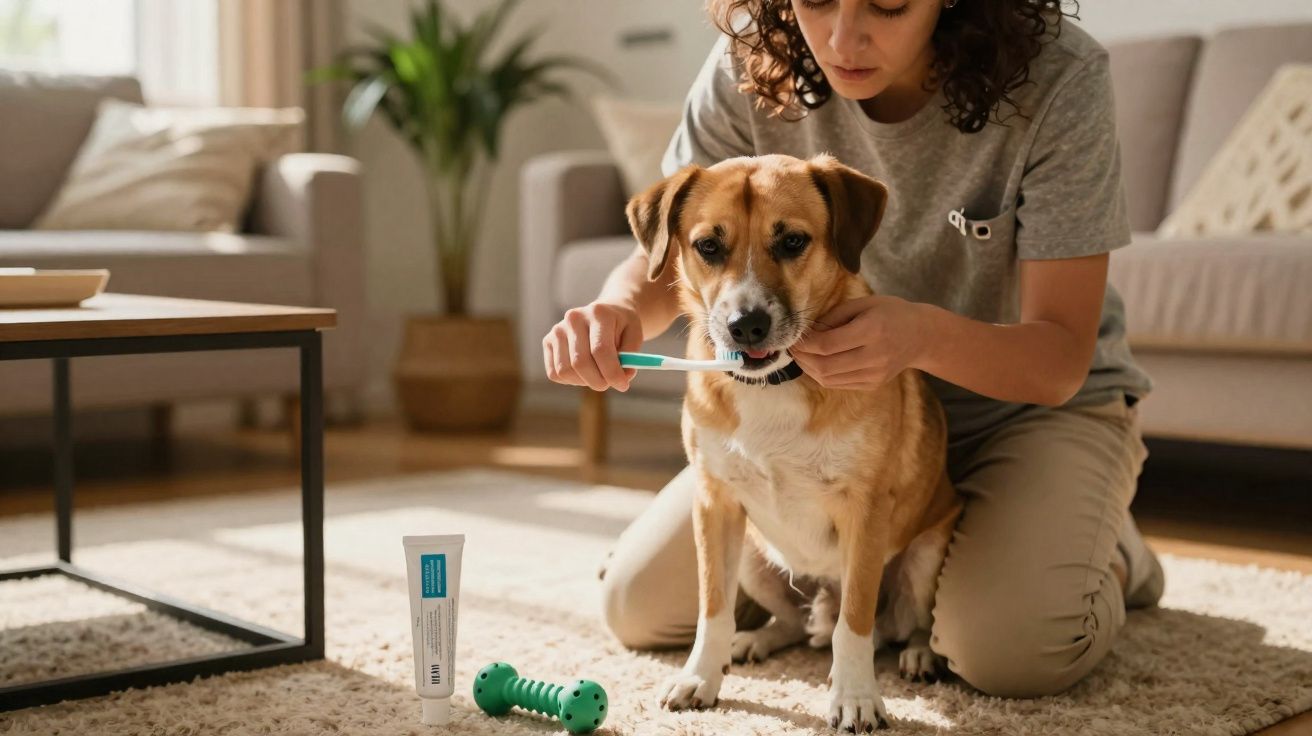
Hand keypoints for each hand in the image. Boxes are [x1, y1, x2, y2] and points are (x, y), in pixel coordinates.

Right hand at [542, 301, 643, 391]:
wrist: (604, 313)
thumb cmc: (621, 326)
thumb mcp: (635, 335)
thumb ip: (631, 357)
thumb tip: (622, 378)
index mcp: (598, 313)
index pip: (600, 350)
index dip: (612, 373)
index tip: (623, 385)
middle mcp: (574, 318)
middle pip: (581, 362)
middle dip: (598, 381)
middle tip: (610, 384)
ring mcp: (558, 329)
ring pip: (566, 371)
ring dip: (584, 381)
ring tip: (598, 375)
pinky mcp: (548, 341)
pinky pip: (555, 373)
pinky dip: (571, 380)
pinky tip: (584, 372)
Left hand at [791, 295, 927, 390]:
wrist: (921, 336)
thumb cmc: (891, 313)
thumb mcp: (864, 304)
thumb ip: (834, 316)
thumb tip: (807, 331)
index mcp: (872, 331)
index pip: (827, 344)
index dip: (804, 343)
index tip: (794, 336)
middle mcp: (874, 356)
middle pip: (824, 365)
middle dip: (802, 357)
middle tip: (792, 347)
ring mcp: (874, 374)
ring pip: (828, 379)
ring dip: (808, 368)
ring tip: (800, 355)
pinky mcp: (873, 384)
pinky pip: (838, 384)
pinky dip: (821, 375)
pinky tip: (816, 363)